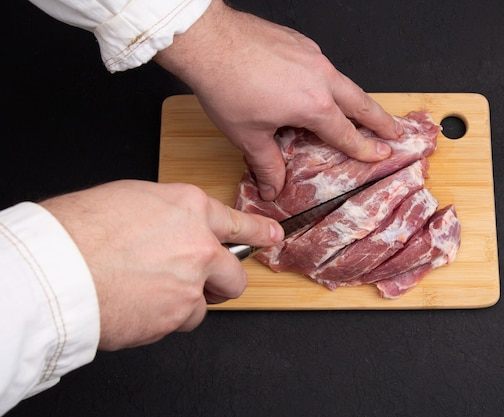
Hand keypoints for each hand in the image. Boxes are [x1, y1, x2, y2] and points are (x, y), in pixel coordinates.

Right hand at [40, 180, 282, 349]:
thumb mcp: (133, 200)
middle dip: (224, 281)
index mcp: (189, 209)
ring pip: (205, 305)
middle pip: (235, 274)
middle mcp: (199, 245)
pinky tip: (137, 306)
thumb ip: (169, 217)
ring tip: (149, 294)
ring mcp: (191, 284)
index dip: (258, 232)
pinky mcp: (176, 316)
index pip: (237, 223)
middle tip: (207, 284)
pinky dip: (162, 319)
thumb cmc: (81, 229)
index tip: (272, 237)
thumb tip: (177, 229)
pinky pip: (178, 323)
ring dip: (185, 303)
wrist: (58, 268)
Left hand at [154, 0, 402, 200]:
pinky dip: (330, 81)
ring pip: (344, 81)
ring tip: (363, 110)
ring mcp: (312, 56)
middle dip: (380, 119)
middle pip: (361, 102)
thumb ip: (267, 164)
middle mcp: (320, 78)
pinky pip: (323, 65)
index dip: (365, 148)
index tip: (381, 154)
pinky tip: (319, 87)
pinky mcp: (300, 42)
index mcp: (313, 105)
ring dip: (357, 99)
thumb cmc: (226, 85)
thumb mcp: (248, 135)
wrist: (209, 40)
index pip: (347, 133)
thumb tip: (273, 187)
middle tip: (395, 131)